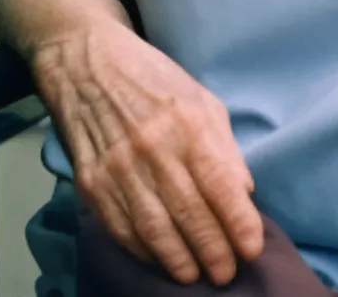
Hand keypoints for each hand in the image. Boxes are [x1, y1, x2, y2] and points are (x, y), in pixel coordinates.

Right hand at [33, 20, 263, 285]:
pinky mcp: (90, 180)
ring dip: (178, 259)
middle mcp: (152, 147)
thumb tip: (243, 192)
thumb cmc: (152, 79)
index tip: (252, 248)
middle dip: (213, 250)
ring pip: (153, 228)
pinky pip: (120, 227)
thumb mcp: (201, 99)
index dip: (239, 222)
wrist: (86, 61)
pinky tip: (160, 260)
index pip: (220, 184)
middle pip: (189, 212)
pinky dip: (142, 251)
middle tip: (227, 273)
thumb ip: (224, 147)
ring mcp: (117, 166)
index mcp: (187, 123)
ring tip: (196, 276)